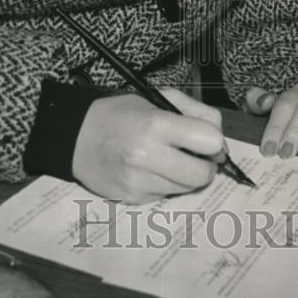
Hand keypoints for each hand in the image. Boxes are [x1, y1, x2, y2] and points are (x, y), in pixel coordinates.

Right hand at [72, 88, 224, 203]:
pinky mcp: (132, 199)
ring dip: (186, 177)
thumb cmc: (121, 114)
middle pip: (203, 174)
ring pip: (187, 189)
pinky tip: (151, 170)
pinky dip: (166, 185)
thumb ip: (195, 112)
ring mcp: (138, 181)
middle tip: (195, 155)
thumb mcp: (158, 97)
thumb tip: (220, 142)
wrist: (77, 137)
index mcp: (155, 124)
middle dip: (206, 166)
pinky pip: (167, 196)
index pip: (210, 141)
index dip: (214, 141)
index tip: (206, 139)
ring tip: (169, 160)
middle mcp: (146, 155)